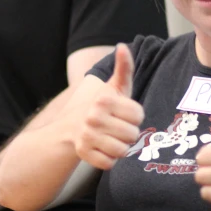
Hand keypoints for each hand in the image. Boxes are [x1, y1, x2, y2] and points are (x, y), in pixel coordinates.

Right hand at [75, 44, 143, 169]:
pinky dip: (110, 159)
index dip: (135, 116)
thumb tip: (123, 46)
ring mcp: (86, 136)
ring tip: (113, 138)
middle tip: (119, 127)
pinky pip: (109, 164)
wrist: (72, 125)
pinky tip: (104, 148)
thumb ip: (124, 67)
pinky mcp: (83, 153)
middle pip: (133, 135)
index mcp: (104, 99)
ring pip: (122, 151)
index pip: (138, 115)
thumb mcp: (115, 86)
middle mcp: (93, 117)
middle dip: (130, 133)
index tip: (125, 113)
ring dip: (121, 147)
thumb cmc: (102, 104)